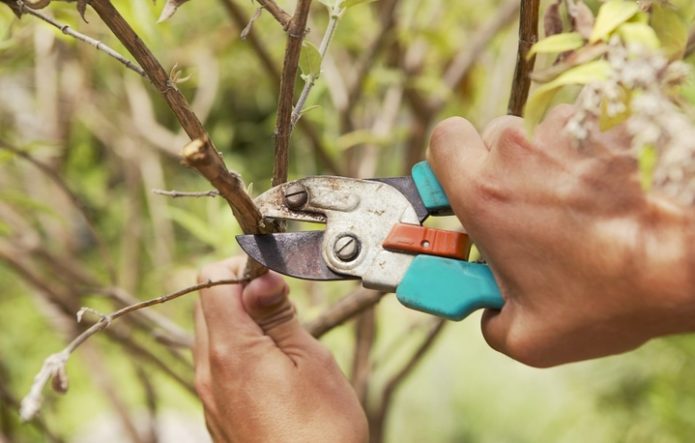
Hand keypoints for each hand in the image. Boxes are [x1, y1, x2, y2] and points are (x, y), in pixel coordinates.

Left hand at [194, 257, 367, 442]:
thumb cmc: (321, 432)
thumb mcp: (311, 360)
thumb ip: (278, 314)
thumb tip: (260, 276)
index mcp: (230, 351)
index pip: (213, 280)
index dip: (244, 266)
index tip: (275, 276)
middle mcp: (208, 372)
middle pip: (208, 305)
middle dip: (242, 291)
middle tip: (284, 304)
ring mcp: (210, 396)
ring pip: (213, 335)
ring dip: (242, 322)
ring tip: (284, 337)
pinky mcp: (218, 414)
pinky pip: (218, 366)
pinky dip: (240, 351)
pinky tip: (275, 368)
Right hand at [428, 105, 693, 366]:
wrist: (683, 265)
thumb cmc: (606, 298)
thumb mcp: (528, 337)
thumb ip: (488, 321)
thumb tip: (488, 312)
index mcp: (484, 195)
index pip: (443, 138)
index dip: (449, 159)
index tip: (461, 185)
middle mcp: (519, 154)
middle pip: (493, 135)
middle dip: (501, 166)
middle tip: (520, 207)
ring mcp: (566, 137)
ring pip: (540, 133)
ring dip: (546, 162)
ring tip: (571, 206)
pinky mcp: (608, 131)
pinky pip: (582, 133)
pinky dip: (585, 156)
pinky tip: (602, 193)